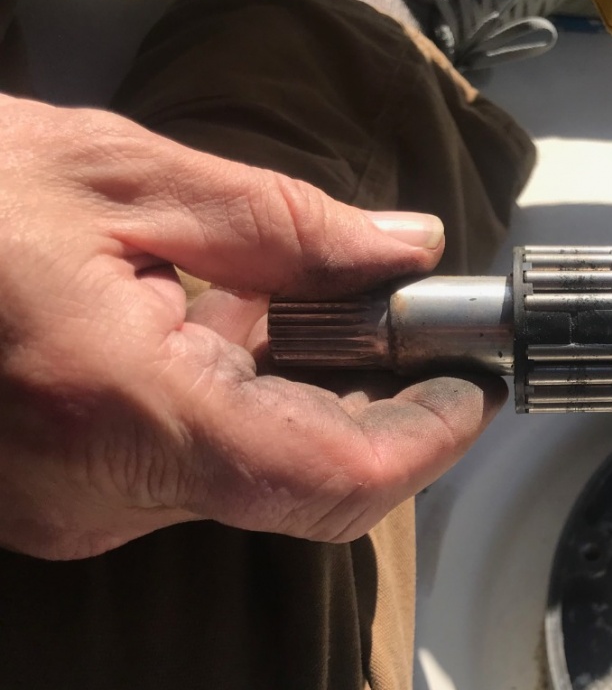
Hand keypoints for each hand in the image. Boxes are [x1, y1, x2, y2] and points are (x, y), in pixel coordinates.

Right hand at [0, 95, 503, 559]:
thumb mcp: (125, 178)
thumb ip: (284, 222)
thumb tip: (406, 249)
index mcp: (116, 407)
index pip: (322, 477)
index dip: (421, 444)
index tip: (471, 392)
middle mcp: (94, 494)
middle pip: (301, 488)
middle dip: (381, 418)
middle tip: (421, 339)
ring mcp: (73, 511)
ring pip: (252, 480)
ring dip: (312, 406)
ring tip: (325, 318)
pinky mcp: (62, 503)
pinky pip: (193, 472)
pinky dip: (245, 412)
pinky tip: (236, 339)